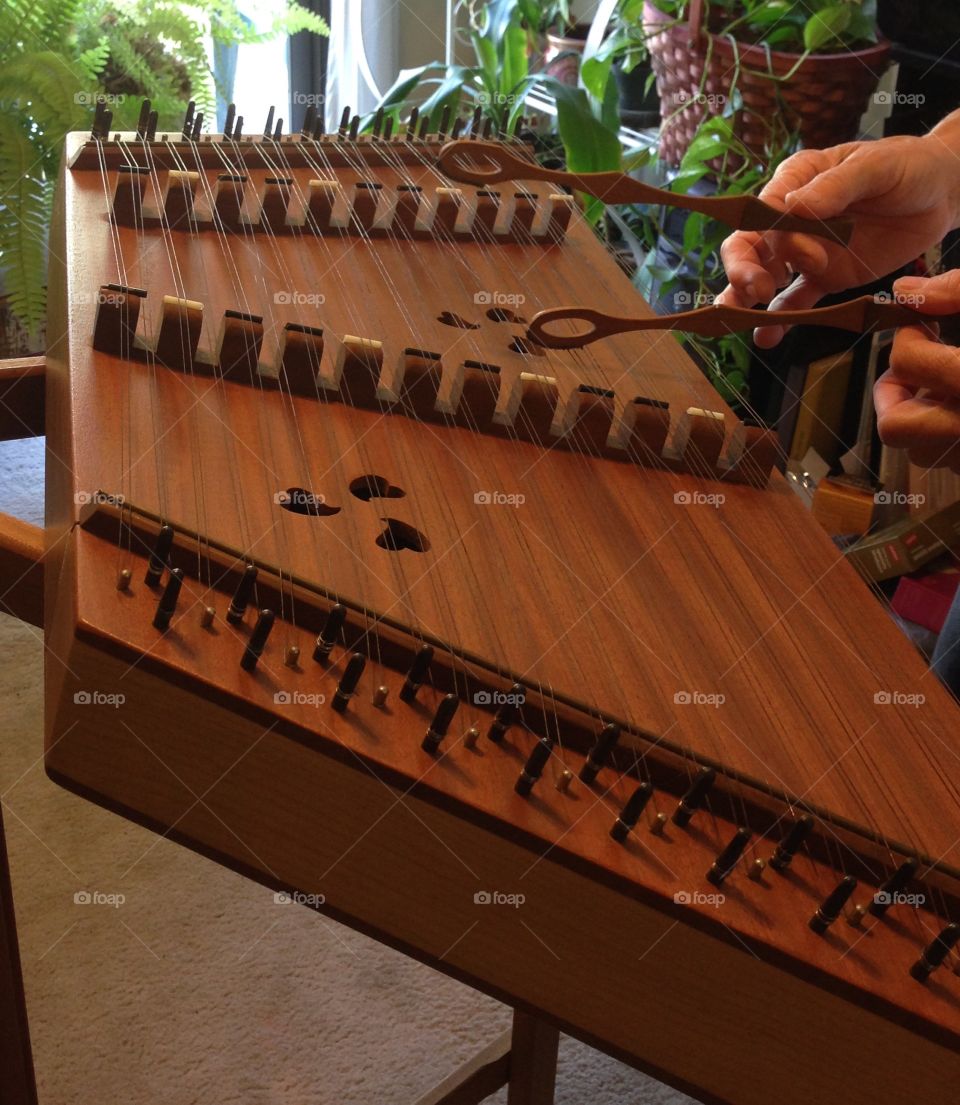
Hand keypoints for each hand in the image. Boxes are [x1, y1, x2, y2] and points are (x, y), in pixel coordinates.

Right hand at [716, 133, 959, 346]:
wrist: (941, 195)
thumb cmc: (908, 167)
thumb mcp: (877, 166)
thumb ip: (837, 185)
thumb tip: (793, 206)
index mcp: (798, 179)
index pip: (766, 208)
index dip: (777, 236)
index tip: (807, 254)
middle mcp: (793, 217)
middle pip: (749, 243)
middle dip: (745, 268)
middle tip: (758, 291)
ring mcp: (807, 250)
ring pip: (763, 274)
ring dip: (746, 297)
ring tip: (741, 320)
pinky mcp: (824, 276)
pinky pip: (797, 299)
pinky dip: (781, 319)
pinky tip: (768, 337)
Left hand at [875, 270, 959, 471]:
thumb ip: (959, 292)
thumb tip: (905, 291)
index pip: (910, 363)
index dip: (908, 337)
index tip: (920, 326)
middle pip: (895, 427)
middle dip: (895, 394)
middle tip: (914, 366)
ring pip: (919, 451)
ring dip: (920, 417)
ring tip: (943, 385)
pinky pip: (949, 460)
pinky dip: (947, 433)